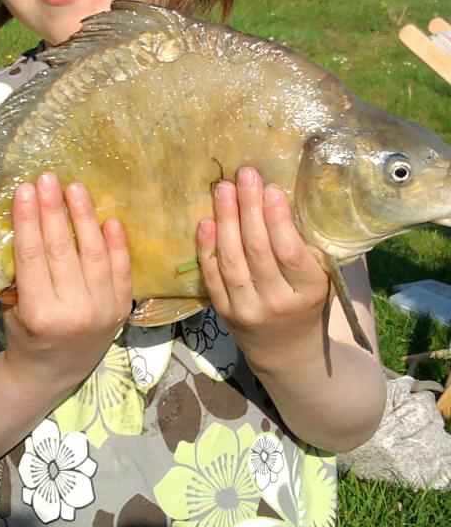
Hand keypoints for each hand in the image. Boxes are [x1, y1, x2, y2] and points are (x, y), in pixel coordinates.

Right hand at [3, 173, 132, 391]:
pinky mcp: (121, 309)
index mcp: (40, 314)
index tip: (24, 190)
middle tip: (48, 178)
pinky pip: (122, 270)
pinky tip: (110, 218)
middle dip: (54, 210)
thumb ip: (20, 273)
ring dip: (85, 217)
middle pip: (62, 250)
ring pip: (94, 255)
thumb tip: (27, 219)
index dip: (29, 220)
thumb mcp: (12, 309)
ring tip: (76, 188)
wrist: (55, 372)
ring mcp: (102, 311)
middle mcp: (74, 312)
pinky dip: (117, 244)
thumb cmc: (25, 335)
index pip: (33, 257)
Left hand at [196, 166, 330, 371]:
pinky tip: (206, 221)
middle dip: (249, 209)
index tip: (271, 189)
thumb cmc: (307, 302)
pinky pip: (212, 277)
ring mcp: (247, 309)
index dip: (278, 220)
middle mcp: (277, 302)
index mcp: (309, 291)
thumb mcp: (320, 278)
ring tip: (223, 189)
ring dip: (226, 221)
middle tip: (245, 175)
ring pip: (232, 261)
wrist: (287, 351)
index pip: (290, 252)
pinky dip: (206, 248)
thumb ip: (305, 246)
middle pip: (258, 251)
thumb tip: (279, 193)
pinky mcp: (224, 313)